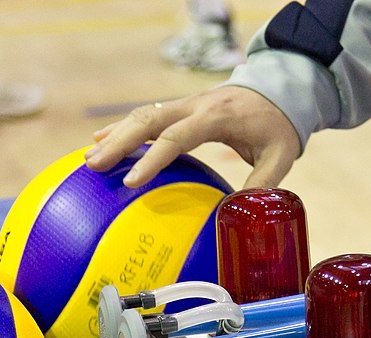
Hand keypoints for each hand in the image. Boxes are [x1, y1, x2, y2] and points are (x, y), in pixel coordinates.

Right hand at [84, 86, 301, 187]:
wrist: (279, 88)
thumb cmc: (279, 125)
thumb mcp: (281, 154)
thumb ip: (262, 182)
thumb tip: (240, 215)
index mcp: (215, 116)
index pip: (176, 137)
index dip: (151, 158)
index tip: (130, 182)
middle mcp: (194, 105)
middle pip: (148, 120)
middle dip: (118, 142)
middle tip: (93, 166)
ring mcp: (185, 103)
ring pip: (142, 115)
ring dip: (115, 134)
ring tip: (89, 158)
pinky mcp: (180, 107)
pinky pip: (147, 116)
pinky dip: (123, 128)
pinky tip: (100, 141)